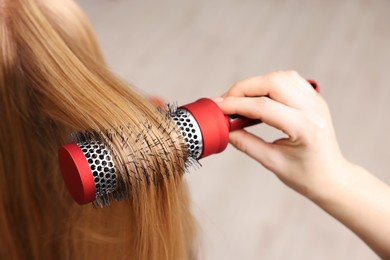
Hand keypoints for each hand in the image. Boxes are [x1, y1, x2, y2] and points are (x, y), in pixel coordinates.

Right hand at [216, 71, 347, 196]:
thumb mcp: (272, 162)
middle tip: (226, 102)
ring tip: (240, 100)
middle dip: (243, 88)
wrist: (331, 176)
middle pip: (272, 82)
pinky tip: (258, 96)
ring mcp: (316, 100)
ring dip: (255, 84)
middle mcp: (313, 109)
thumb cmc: (305, 175)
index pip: (263, 106)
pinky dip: (269, 83)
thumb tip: (225, 129)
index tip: (217, 107)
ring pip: (280, 76)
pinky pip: (289, 79)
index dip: (235, 104)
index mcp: (304, 128)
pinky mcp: (314, 98)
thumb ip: (246, 143)